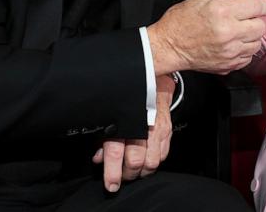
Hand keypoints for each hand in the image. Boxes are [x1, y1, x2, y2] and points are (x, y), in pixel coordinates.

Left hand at [92, 76, 173, 191]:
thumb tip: (98, 158)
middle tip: (121, 177)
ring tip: (134, 172)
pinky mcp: (167, 130)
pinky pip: (163, 155)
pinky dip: (154, 162)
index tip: (111, 185)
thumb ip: (103, 137)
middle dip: (127, 175)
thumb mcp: (111, 114)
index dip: (112, 173)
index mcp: (123, 122)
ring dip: (142, 172)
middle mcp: (141, 126)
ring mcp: (156, 129)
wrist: (152, 80)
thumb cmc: (129, 97)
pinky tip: (147, 161)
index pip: (116, 153)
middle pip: (135, 162)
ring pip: (151, 163)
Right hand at [148, 0, 265, 74]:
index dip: (260, 4)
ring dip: (251, 36)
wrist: (168, 47)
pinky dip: (245, 51)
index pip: (259, 6)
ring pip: (257, 43)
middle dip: (255, 20)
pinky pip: (249, 58)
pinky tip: (234, 44)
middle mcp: (229, 32)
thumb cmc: (180, 23)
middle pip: (261, 26)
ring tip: (238, 31)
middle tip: (244, 18)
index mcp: (223, 12)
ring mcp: (230, 51)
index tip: (256, 5)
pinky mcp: (229, 64)